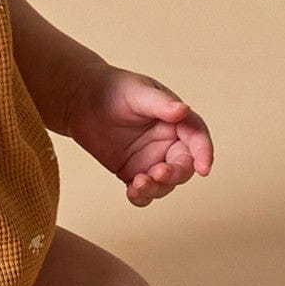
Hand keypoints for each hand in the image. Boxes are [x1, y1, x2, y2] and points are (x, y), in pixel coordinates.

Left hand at [64, 62, 213, 207]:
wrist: (81, 99)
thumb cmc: (114, 89)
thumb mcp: (138, 92)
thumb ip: (161, 104)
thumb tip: (184, 110)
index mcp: (177, 121)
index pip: (197, 138)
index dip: (204, 153)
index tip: (203, 169)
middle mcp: (168, 142)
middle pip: (184, 166)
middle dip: (175, 174)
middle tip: (158, 173)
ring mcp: (151, 160)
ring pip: (165, 184)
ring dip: (157, 188)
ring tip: (138, 182)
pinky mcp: (133, 172)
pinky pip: (144, 192)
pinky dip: (141, 196)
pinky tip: (132, 191)